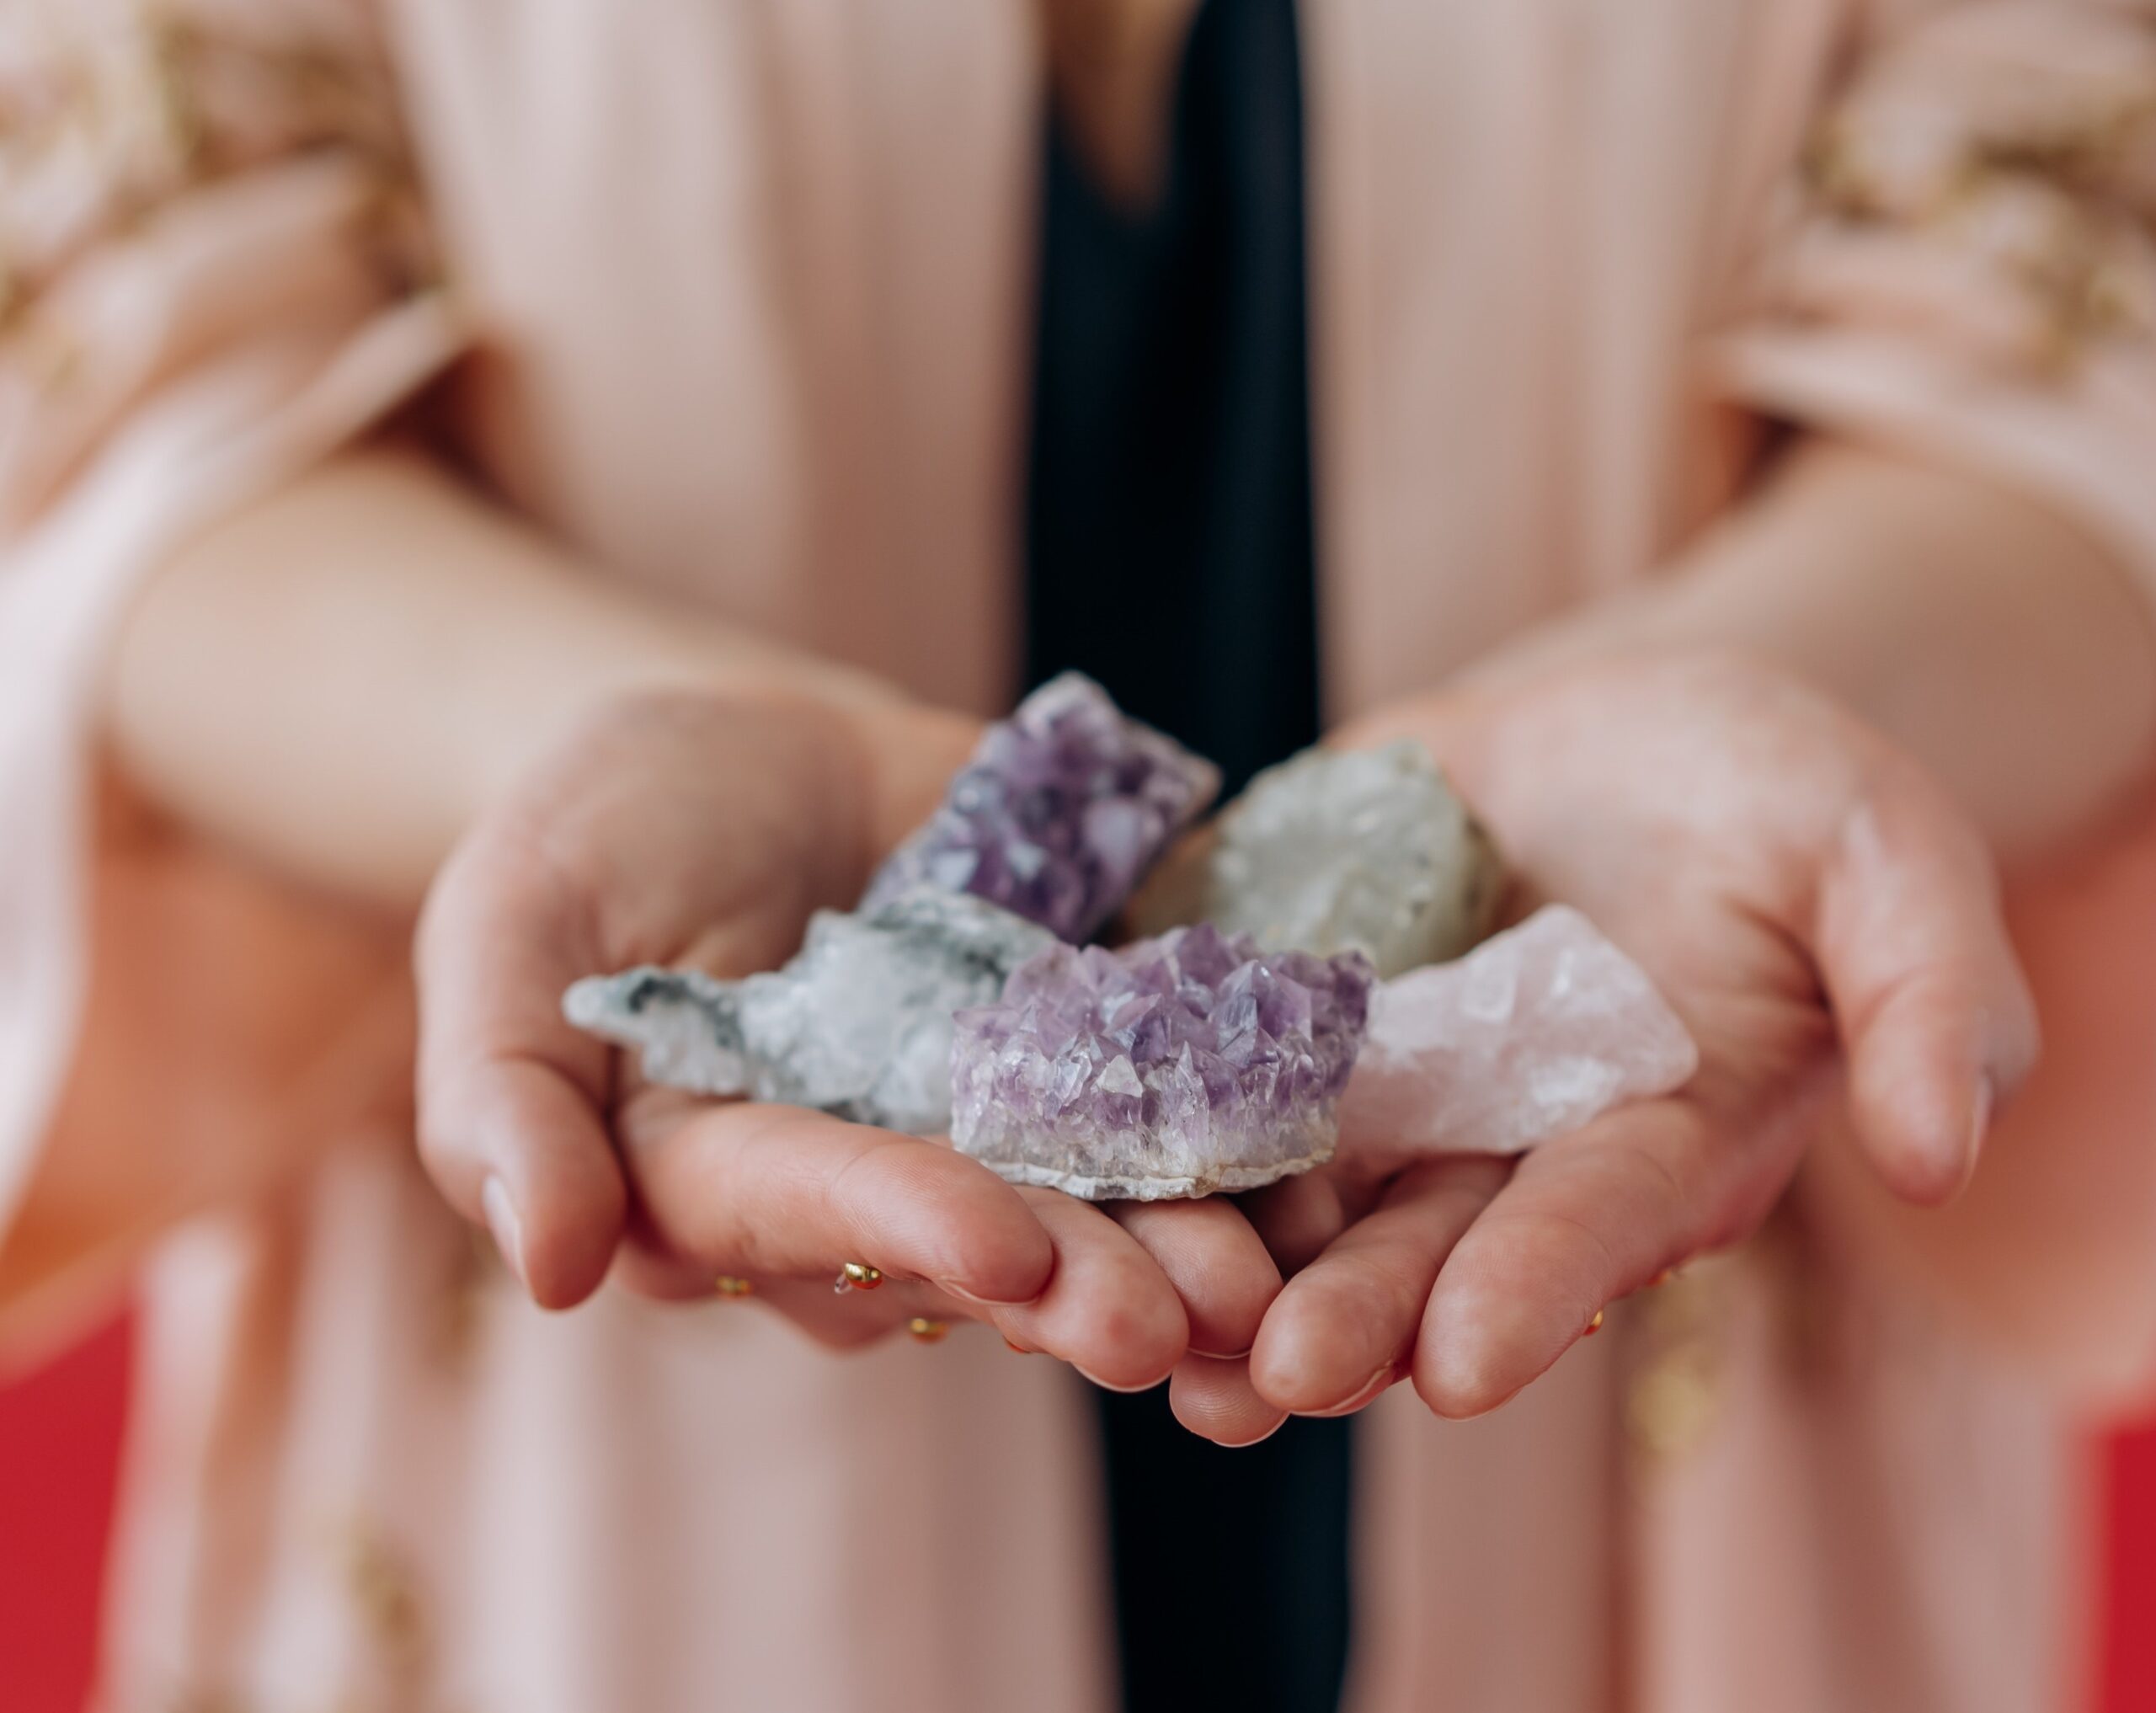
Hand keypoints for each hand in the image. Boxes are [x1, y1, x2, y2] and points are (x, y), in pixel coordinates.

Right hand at [414, 689, 1277, 1381]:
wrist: (745, 746)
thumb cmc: (597, 832)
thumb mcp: (512, 923)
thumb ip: (507, 1095)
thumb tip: (547, 1270)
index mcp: (726, 1177)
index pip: (812, 1209)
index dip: (906, 1225)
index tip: (1004, 1250)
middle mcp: (873, 1182)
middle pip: (981, 1243)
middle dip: (1087, 1282)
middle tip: (1193, 1320)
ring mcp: (990, 1124)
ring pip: (1097, 1198)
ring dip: (1190, 1246)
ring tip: (1282, 1278)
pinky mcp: (1083, 1050)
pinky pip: (1170, 1094)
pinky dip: (1250, 1131)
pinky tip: (1334, 1161)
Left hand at [1169, 650, 2037, 1442]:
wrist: (1626, 726)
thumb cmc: (1779, 792)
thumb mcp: (1883, 856)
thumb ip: (1924, 998)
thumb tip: (1937, 1158)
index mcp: (1650, 1138)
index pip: (1592, 1223)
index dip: (1534, 1289)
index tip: (1464, 1360)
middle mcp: (1501, 1145)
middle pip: (1420, 1243)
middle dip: (1349, 1314)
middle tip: (1271, 1383)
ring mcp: (1383, 1082)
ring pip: (1293, 1190)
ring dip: (1223, 1264)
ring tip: (1139, 1333)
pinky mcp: (1284, 1000)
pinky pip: (1205, 1062)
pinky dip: (1140, 1110)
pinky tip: (1060, 1153)